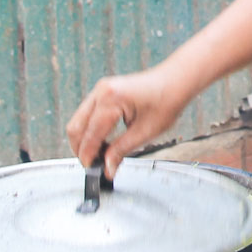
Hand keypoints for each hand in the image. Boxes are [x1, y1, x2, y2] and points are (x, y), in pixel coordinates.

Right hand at [66, 66, 191, 176]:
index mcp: (111, 100)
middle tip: (94, 165)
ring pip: (78, 121)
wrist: (176, 80)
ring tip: (100, 155)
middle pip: (75, 127)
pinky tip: (102, 142)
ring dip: (84, 140)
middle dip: (81, 149)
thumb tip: (107, 168)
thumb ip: (122, 150)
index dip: (89, 156)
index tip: (93, 171)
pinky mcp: (103, 91)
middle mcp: (101, 91)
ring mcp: (100, 89)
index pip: (90, 135)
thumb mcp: (146, 132)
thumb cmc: (167, 100)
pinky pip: (87, 114)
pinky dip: (89, 130)